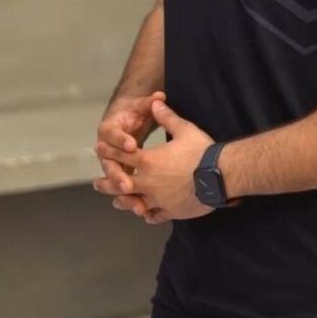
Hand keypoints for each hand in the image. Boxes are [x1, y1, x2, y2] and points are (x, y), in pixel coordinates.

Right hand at [94, 91, 163, 218]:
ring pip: (115, 182)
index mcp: (109, 129)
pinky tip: (144, 211)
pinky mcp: (123, 176)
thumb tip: (160, 97)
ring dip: (124, 194)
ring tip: (137, 206)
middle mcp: (107, 150)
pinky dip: (133, 200)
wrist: (129, 121)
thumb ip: (150, 103)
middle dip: (117, 175)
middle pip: (108, 164)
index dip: (119, 140)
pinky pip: (124, 190)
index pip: (110, 134)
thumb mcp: (142, 106)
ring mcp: (114, 165)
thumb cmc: (135, 112)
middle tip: (127, 184)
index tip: (131, 144)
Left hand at [94, 98, 216, 220]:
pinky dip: (147, 214)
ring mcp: (158, 199)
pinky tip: (144, 214)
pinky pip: (154, 215)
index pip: (123, 155)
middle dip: (107, 182)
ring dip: (123, 201)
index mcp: (148, 160)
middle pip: (120, 183)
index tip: (99, 150)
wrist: (220, 177)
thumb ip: (167, 117)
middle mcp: (148, 182)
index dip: (110, 151)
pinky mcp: (169, 211)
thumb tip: (155, 102)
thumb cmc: (202, 151)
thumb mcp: (184, 129)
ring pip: (134, 202)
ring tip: (116, 202)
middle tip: (96, 183)